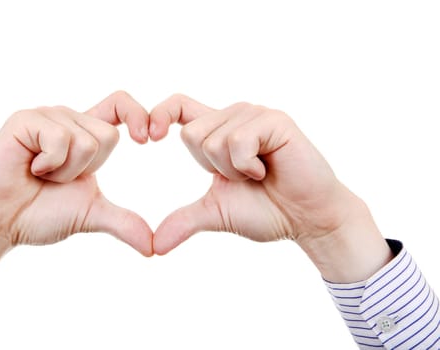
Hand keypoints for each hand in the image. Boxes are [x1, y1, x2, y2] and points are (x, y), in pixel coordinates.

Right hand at [0, 91, 152, 286]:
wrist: (0, 224)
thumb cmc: (39, 214)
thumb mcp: (90, 215)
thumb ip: (124, 223)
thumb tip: (154, 249)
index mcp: (85, 134)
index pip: (120, 104)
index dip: (138, 115)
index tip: (147, 140)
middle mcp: (67, 119)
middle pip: (109, 136)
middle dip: (86, 170)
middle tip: (56, 178)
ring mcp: (45, 117)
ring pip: (85, 141)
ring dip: (64, 171)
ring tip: (40, 174)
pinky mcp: (24, 120)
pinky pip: (60, 139)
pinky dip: (48, 164)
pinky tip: (29, 167)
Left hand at [150, 94, 392, 281]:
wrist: (306, 220)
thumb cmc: (266, 210)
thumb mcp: (216, 214)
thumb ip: (184, 221)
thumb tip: (153, 247)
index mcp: (217, 131)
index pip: (178, 106)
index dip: (158, 115)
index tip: (147, 139)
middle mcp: (234, 116)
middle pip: (190, 133)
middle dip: (211, 168)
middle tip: (242, 176)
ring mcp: (255, 116)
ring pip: (213, 140)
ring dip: (232, 170)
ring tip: (257, 173)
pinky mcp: (275, 121)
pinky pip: (238, 142)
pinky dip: (247, 166)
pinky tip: (267, 169)